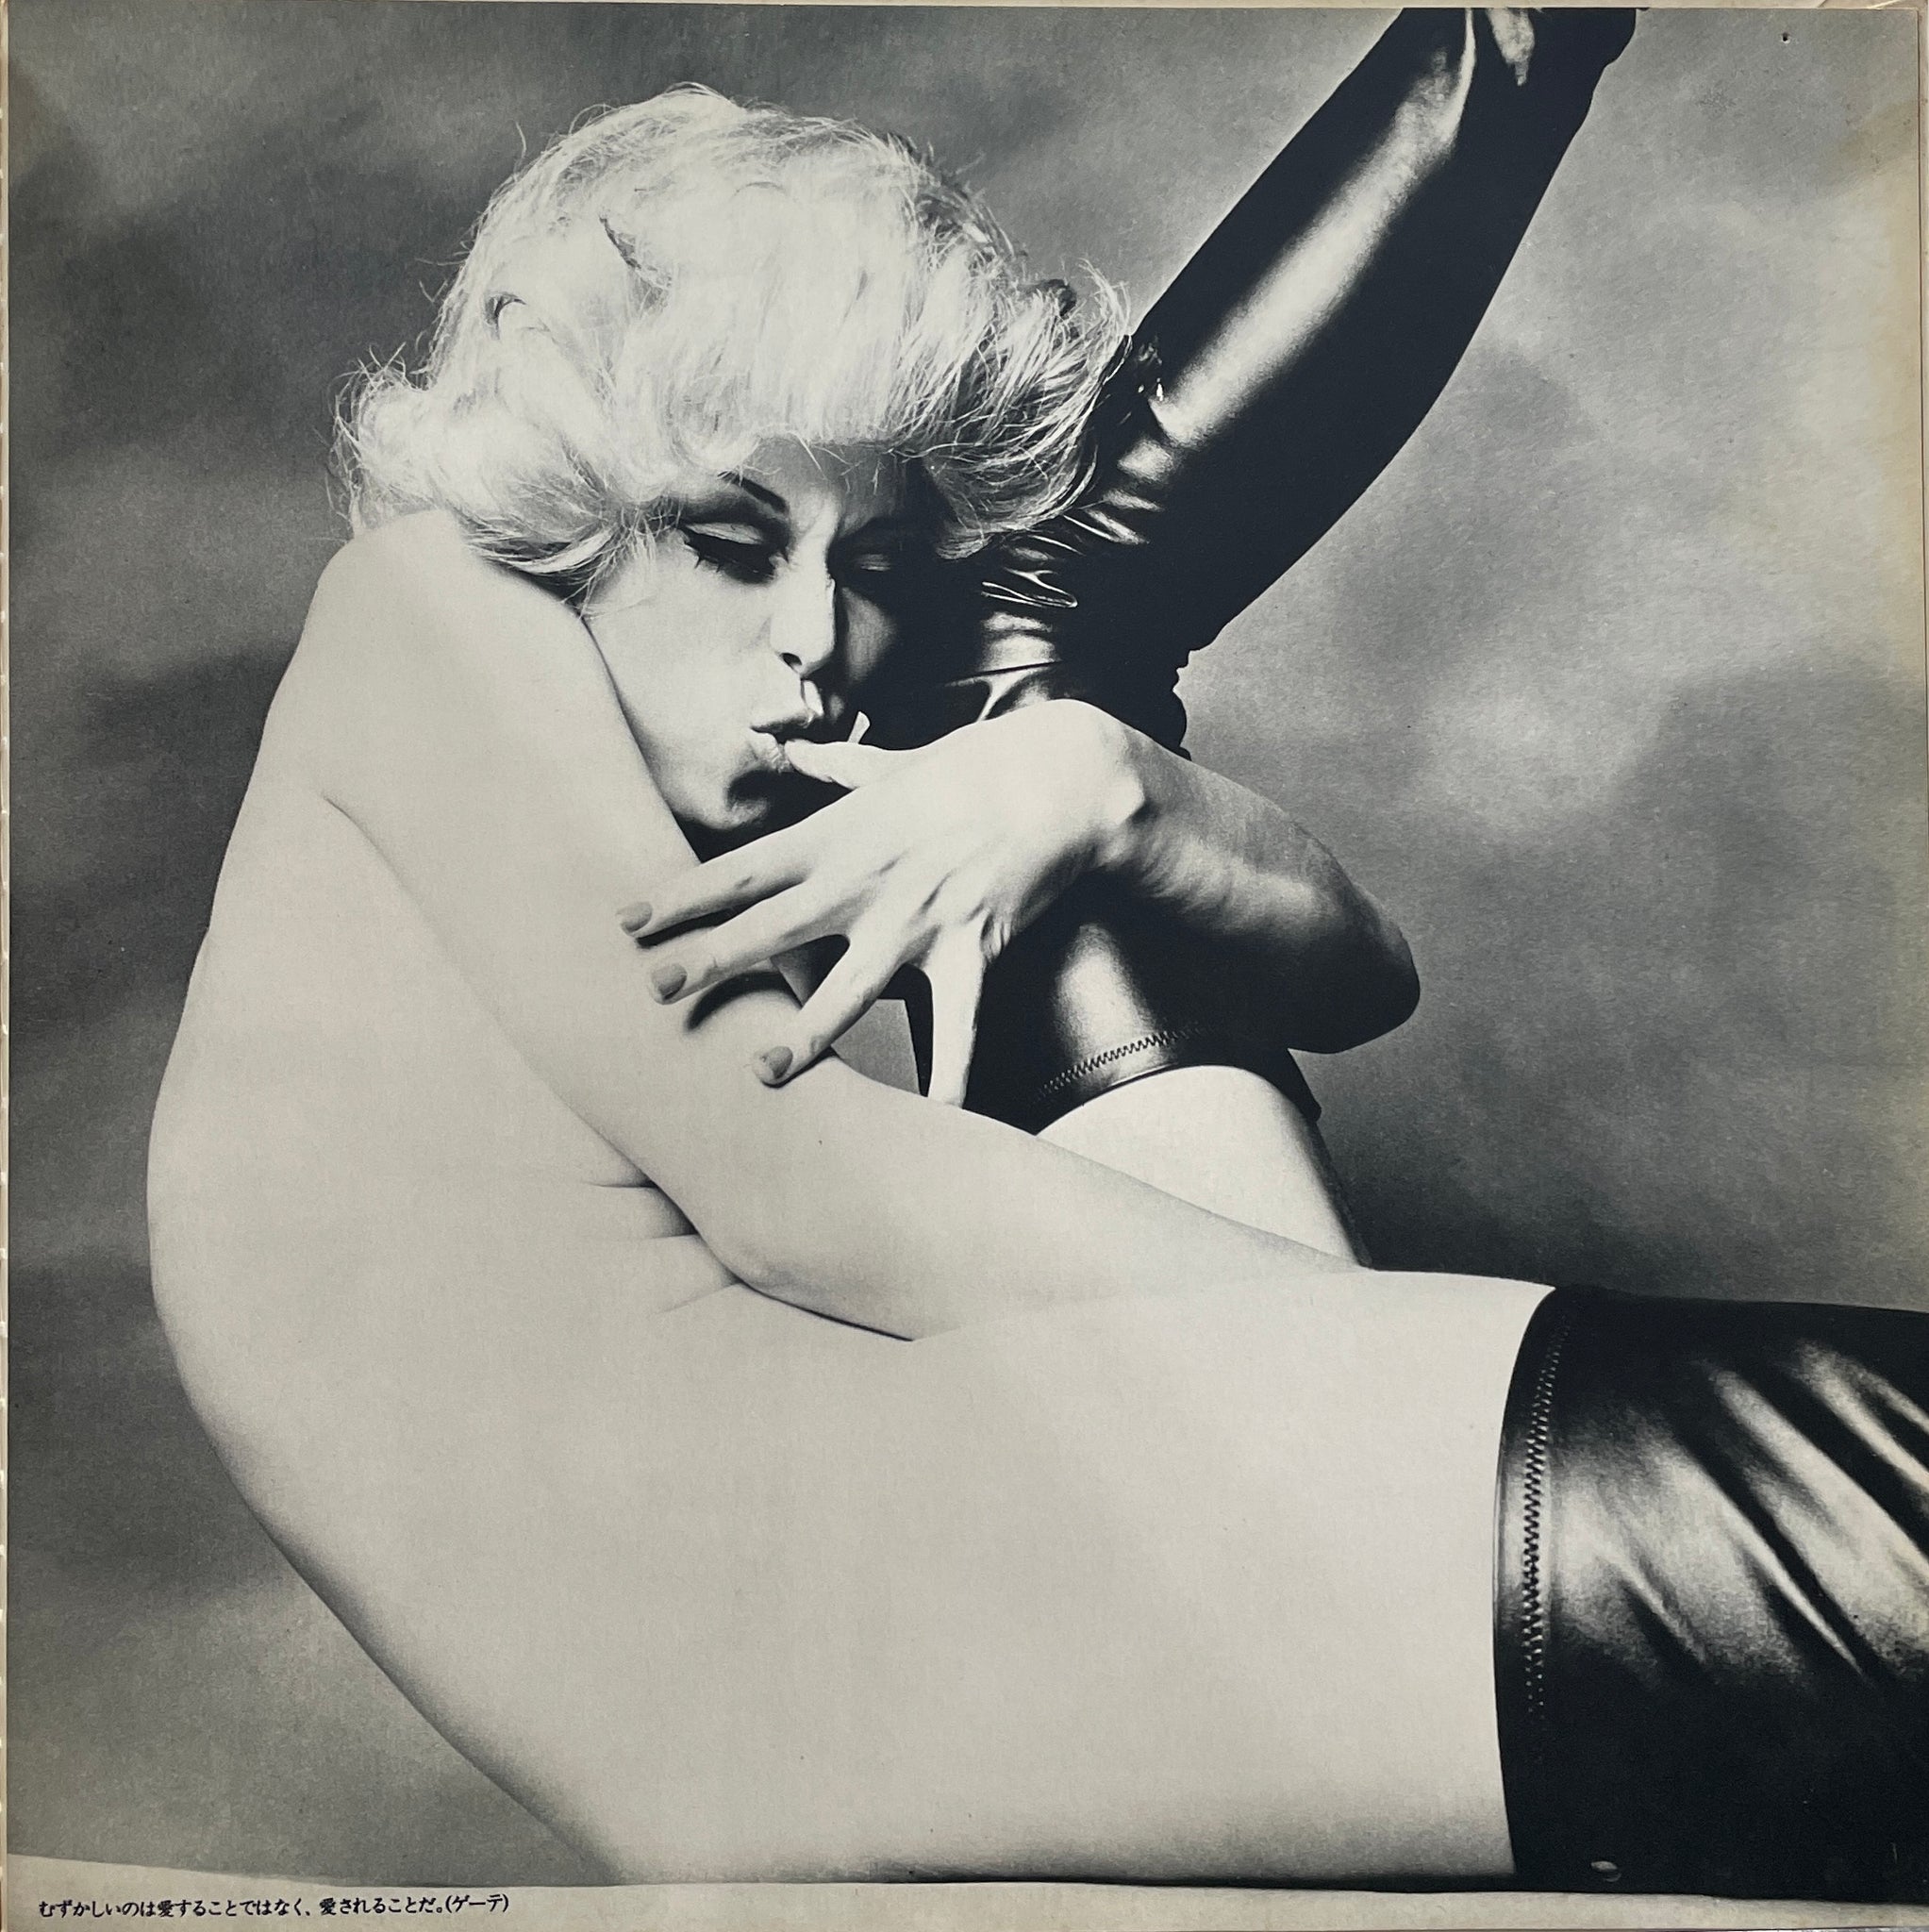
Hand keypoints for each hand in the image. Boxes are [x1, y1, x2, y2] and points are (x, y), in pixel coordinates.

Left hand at [618, 701, 1142, 1103]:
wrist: (1057, 777)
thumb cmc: (971, 767)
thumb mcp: (893, 763)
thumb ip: (838, 767)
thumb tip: (798, 749)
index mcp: (837, 837)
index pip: (742, 870)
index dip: (682, 897)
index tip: (627, 923)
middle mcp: (866, 880)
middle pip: (772, 925)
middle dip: (711, 959)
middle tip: (655, 993)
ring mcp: (917, 918)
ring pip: (850, 985)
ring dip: (806, 1032)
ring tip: (763, 1073)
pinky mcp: (970, 946)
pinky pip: (958, 1021)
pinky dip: (950, 1071)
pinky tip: (939, 1118)